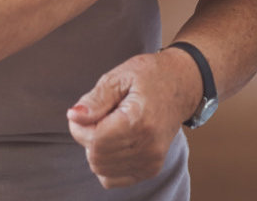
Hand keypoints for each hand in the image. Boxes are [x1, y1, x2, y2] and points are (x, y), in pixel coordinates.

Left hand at [67, 50, 200, 188]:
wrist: (183, 85)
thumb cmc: (150, 76)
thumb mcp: (120, 77)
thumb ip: (96, 98)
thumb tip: (74, 116)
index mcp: (139, 121)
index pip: (94, 140)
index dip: (79, 126)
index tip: (84, 111)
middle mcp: (148, 146)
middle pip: (96, 157)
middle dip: (87, 137)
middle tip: (99, 116)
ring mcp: (151, 161)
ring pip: (101, 169)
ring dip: (96, 149)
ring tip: (110, 126)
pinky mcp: (151, 169)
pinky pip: (112, 179)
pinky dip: (106, 163)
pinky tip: (115, 142)